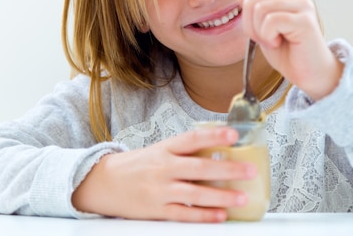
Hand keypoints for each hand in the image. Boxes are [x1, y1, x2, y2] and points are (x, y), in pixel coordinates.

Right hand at [72, 126, 255, 221]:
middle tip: (249, 171)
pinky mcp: (156, 211)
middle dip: (227, 169)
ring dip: (221, 196)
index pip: (192, 139)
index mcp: (164, 149)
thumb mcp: (158, 151)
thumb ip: (184, 152)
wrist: (103, 183)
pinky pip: (183, 215)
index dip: (214, 136)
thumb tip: (219, 150)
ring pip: (194, 194)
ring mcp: (159, 190)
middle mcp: (163, 168)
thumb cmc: (136, 166)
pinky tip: (220, 216)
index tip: (234, 136)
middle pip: (199, 167)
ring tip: (241, 197)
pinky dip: (203, 216)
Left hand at [236, 0, 342, 99]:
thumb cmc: (287, 53)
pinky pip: (271, 21)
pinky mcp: (304, 20)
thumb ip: (255, 10)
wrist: (310, 75)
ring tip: (274, 41)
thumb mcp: (263, 27)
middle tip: (266, 39)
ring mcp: (302, 5)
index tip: (254, 21)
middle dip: (249, 25)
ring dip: (259, 33)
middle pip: (250, 0)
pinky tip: (279, 43)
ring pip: (259, 9)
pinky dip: (268, 37)